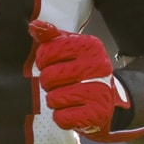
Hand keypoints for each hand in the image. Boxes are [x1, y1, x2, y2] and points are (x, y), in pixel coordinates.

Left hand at [29, 20, 143, 142]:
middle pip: (48, 77)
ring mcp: (99, 91)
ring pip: (53, 99)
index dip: (43, 61)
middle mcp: (98, 66)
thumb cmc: (82, 72)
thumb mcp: (70, 49)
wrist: (108, 101)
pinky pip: (61, 118)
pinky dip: (62, 117)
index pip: (47, 52)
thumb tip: (35, 26)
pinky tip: (72, 111)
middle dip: (49, 83)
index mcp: (90, 46)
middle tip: (60, 83)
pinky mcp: (96, 114)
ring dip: (55, 101)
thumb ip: (51, 37)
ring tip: (68, 97)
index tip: (53, 64)